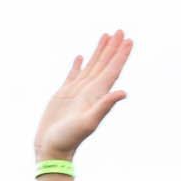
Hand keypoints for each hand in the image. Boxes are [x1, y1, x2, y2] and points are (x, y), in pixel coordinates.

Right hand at [34, 31, 131, 160]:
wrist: (52, 148)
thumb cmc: (69, 138)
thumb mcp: (88, 122)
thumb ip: (105, 106)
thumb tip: (123, 92)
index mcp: (97, 95)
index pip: (112, 70)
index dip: (121, 56)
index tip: (129, 40)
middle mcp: (89, 91)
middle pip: (104, 65)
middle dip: (113, 48)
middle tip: (121, 31)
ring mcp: (77, 92)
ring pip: (91, 66)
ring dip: (99, 52)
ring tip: (106, 37)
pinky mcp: (64, 94)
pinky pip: (73, 74)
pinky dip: (78, 65)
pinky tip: (80, 57)